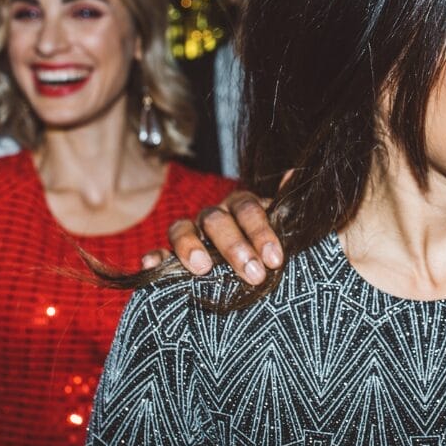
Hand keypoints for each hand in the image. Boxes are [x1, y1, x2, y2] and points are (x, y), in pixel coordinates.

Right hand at [144, 190, 282, 283]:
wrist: (253, 271)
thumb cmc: (271, 250)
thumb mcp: (285, 229)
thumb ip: (288, 208)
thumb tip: (294, 172)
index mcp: (242, 207)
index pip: (248, 209)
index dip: (260, 232)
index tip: (274, 259)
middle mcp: (215, 216)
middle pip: (217, 220)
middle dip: (235, 247)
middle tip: (253, 274)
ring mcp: (191, 234)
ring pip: (182, 229)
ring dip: (190, 246)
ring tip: (202, 269)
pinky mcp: (172, 257)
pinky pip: (159, 253)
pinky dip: (155, 257)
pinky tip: (151, 264)